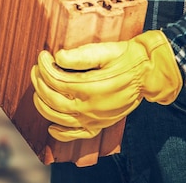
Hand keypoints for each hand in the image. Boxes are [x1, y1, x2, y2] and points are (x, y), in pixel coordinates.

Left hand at [31, 30, 182, 141]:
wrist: (149, 73)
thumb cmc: (126, 58)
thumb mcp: (104, 51)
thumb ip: (80, 55)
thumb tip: (58, 57)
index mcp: (90, 87)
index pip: (55, 79)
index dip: (44, 66)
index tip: (43, 55)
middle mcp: (90, 106)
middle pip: (52, 99)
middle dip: (39, 83)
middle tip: (36, 69)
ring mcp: (95, 118)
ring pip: (59, 118)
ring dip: (42, 104)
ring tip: (38, 89)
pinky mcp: (100, 124)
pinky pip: (78, 135)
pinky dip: (61, 134)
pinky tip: (51, 127)